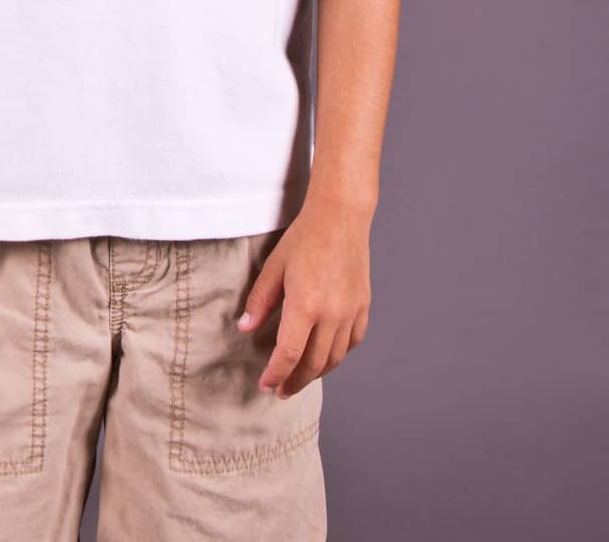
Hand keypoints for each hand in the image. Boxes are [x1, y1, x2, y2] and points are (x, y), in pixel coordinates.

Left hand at [236, 197, 371, 397]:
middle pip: (313, 364)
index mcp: (305, 305)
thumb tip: (245, 328)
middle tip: (280, 390)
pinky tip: (326, 355)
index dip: (276, 375)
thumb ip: (260, 300)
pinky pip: (352, 342)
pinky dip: (338, 354)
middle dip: (295, 382)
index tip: (266, 386)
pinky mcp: (363, 306)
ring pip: (334, 358)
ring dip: (316, 373)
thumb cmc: (305, 237)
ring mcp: (350, 312)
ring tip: (300, 377)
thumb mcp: (274, 266)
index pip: (289, 355)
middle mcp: (331, 314)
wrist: (341, 216)